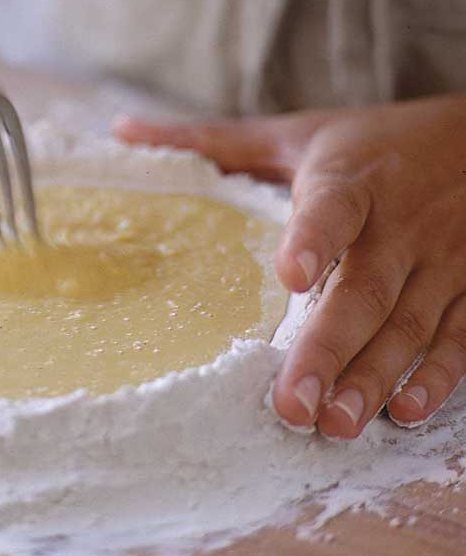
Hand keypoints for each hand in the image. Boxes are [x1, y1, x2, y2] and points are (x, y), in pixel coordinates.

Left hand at [116, 95, 465, 438]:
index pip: (332, 209)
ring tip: (336, 422)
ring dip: (374, 377)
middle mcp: (398, 225)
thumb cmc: (375, 143)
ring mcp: (440, 261)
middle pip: (363, 289)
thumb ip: (214, 142)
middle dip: (328, 349)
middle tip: (294, 404)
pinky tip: (403, 411)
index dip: (313, 239)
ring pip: (408, 324)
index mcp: (350, 181)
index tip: (288, 275)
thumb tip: (122, 134)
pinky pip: (455, 338)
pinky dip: (435, 377)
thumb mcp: (296, 133)